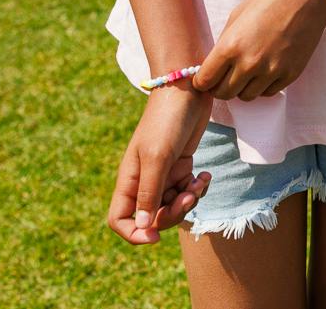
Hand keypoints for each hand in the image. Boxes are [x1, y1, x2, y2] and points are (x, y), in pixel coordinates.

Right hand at [107, 88, 211, 244]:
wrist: (187, 88)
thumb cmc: (167, 119)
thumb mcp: (158, 157)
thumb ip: (149, 193)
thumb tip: (142, 227)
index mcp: (129, 179)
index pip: (120, 220)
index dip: (134, 234)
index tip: (156, 236)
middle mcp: (143, 179)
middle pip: (151, 218)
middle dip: (172, 215)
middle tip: (188, 197)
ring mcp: (163, 173)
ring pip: (172, 206)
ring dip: (189, 201)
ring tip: (199, 182)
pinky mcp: (180, 166)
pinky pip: (187, 191)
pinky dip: (197, 189)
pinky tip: (205, 175)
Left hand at [191, 0, 325, 100]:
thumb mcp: (238, 14)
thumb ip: (225, 41)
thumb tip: (216, 62)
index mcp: (231, 46)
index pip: (205, 80)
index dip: (202, 81)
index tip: (205, 79)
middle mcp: (249, 64)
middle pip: (224, 94)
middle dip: (220, 87)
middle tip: (224, 77)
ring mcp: (271, 72)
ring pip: (246, 97)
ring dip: (242, 88)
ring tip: (247, 72)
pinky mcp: (289, 76)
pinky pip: (268, 92)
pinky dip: (263, 86)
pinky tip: (265, 70)